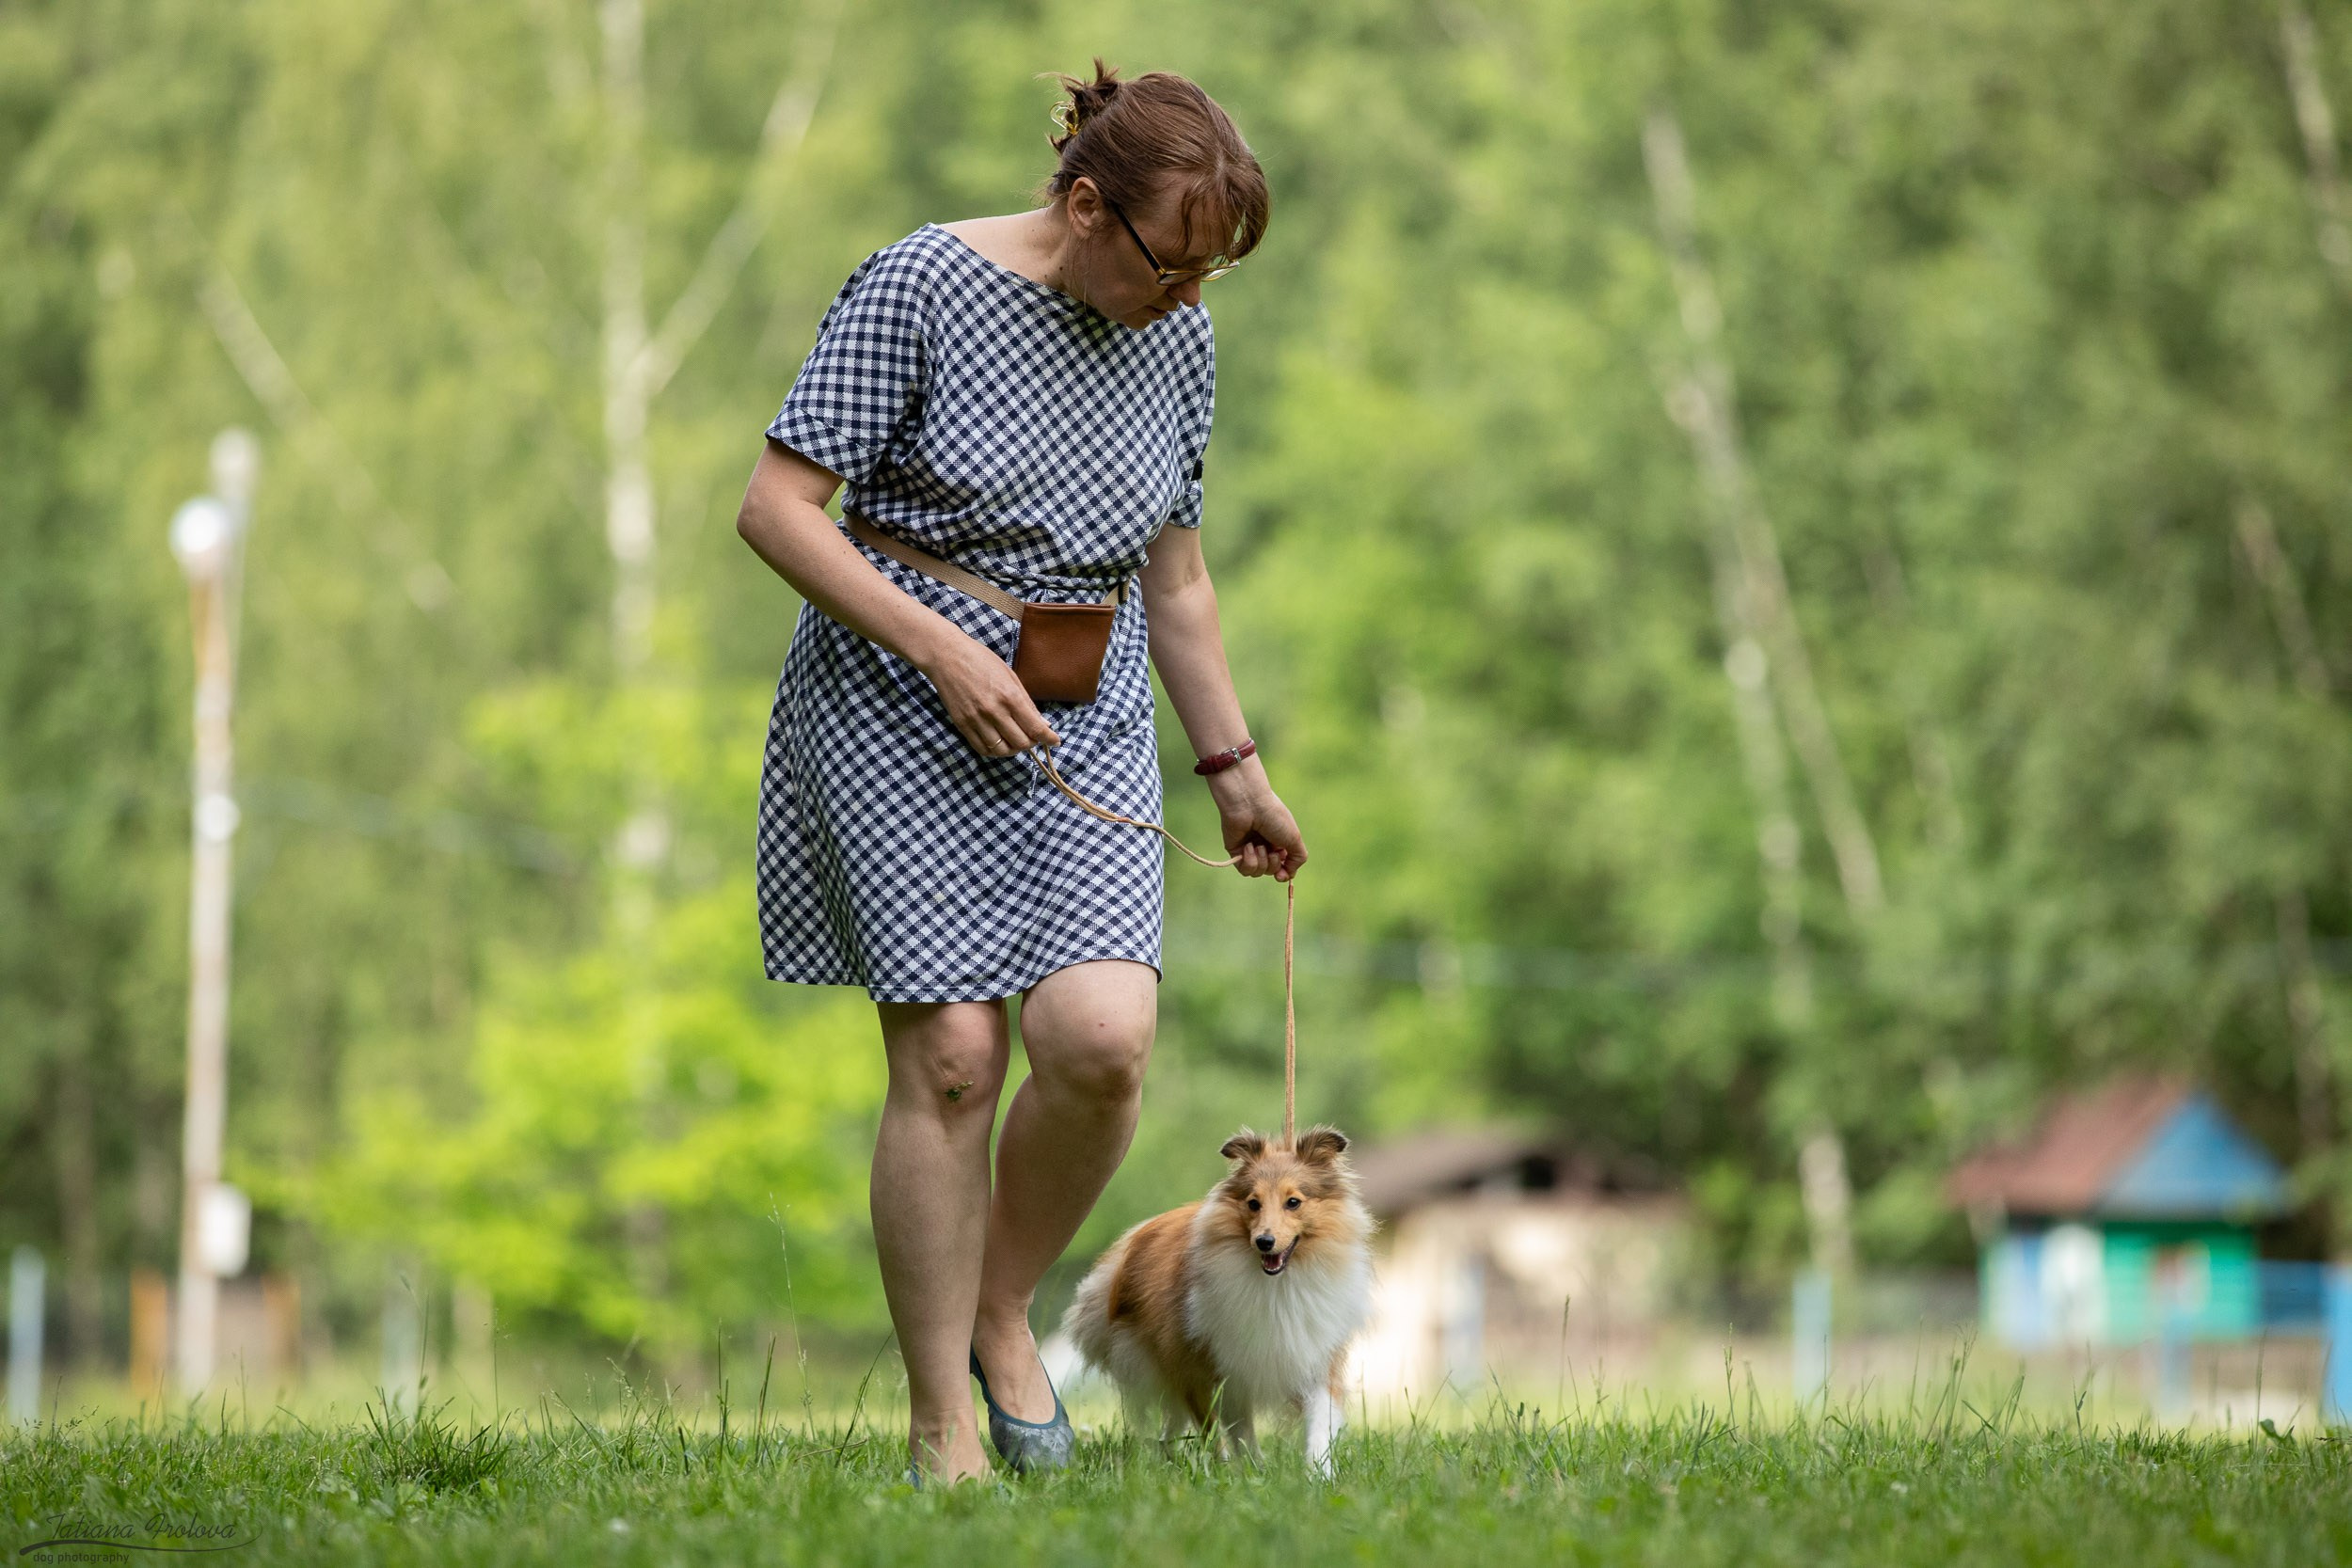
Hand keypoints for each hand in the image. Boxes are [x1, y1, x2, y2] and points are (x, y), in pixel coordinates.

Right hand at [919, 631, 1060, 757]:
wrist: (946, 655)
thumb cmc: (980, 660)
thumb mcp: (1010, 675)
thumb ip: (1026, 702)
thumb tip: (1042, 723)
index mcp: (1009, 696)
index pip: (1035, 728)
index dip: (1049, 739)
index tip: (1054, 741)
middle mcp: (994, 711)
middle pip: (1020, 743)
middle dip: (1031, 743)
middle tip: (1032, 737)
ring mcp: (976, 720)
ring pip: (1002, 750)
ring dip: (1013, 749)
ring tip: (1015, 740)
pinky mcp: (962, 725)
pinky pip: (982, 749)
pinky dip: (995, 750)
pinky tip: (999, 742)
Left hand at [1206, 761, 1306, 879]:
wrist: (1249, 805)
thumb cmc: (1273, 817)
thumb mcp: (1294, 838)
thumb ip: (1298, 858)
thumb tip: (1290, 874)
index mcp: (1280, 841)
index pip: (1283, 866)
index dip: (1284, 873)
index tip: (1281, 876)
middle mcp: (1265, 845)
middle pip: (1271, 871)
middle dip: (1273, 864)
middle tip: (1271, 850)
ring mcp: (1249, 848)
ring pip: (1257, 872)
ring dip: (1261, 862)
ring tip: (1259, 846)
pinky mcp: (1235, 851)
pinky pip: (1244, 869)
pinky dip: (1249, 861)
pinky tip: (1248, 847)